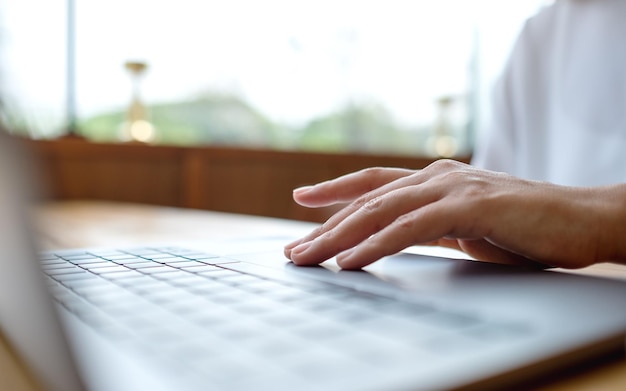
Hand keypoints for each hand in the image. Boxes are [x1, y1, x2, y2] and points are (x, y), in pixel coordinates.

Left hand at [284, 160, 625, 268]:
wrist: (582, 220)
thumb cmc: (525, 228)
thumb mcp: (466, 226)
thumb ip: (432, 226)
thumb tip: (397, 239)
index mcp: (435, 180)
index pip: (374, 183)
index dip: (336, 190)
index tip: (302, 199)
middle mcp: (438, 177)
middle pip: (367, 200)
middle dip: (325, 226)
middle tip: (293, 250)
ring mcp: (453, 188)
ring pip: (381, 211)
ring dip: (340, 236)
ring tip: (308, 258)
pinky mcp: (472, 206)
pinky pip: (412, 228)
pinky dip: (378, 244)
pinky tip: (352, 260)